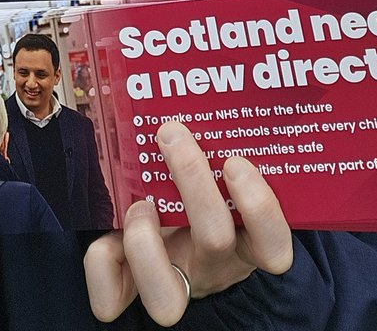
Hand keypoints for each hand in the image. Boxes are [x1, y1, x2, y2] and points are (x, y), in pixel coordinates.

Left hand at [84, 121, 293, 325]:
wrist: (178, 231)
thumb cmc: (205, 187)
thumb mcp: (220, 170)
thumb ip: (220, 139)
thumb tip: (210, 77)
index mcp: (246, 240)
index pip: (274, 246)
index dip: (259, 207)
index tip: (235, 161)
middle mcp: (212, 266)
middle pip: (216, 241)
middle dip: (192, 181)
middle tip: (174, 135)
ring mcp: (173, 282)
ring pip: (165, 298)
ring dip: (145, 238)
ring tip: (141, 200)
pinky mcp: (131, 290)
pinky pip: (110, 299)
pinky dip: (102, 260)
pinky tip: (109, 227)